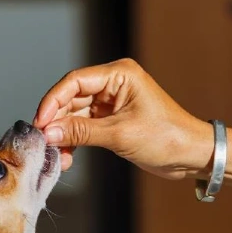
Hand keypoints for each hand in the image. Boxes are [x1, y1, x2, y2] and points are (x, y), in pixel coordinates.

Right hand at [33, 58, 213, 179]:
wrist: (192, 155)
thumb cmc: (167, 138)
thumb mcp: (120, 135)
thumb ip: (82, 132)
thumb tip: (48, 133)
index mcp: (119, 75)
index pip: (74, 81)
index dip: (53, 101)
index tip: (40, 123)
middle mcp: (113, 84)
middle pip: (71, 98)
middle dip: (56, 122)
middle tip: (44, 143)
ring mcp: (111, 103)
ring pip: (74, 115)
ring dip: (64, 136)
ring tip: (57, 156)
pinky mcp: (111, 120)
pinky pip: (84, 127)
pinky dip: (74, 141)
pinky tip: (67, 157)